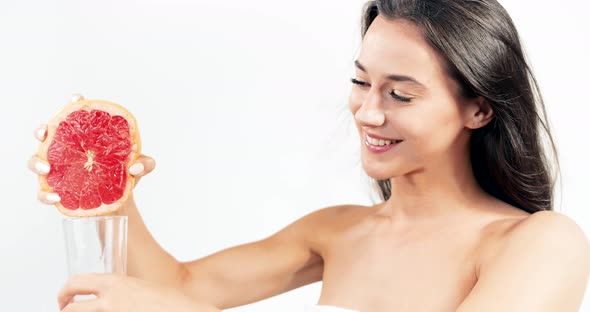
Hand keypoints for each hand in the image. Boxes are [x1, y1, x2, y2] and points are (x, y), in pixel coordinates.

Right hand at [26, 94, 154, 204]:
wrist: (120, 201)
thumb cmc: (125, 176)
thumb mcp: (140, 167)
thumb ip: (145, 164)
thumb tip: (134, 167)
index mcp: (87, 137)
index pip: (78, 115)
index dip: (75, 103)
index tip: (76, 98)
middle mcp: (68, 149)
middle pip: (47, 133)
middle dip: (42, 129)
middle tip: (45, 131)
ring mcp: (59, 169)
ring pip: (36, 160)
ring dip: (36, 162)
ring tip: (46, 169)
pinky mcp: (56, 190)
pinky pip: (42, 191)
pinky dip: (45, 194)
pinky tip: (55, 197)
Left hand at [58, 274, 219, 311]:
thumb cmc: (172, 303)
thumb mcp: (142, 287)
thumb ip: (121, 291)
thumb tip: (108, 299)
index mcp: (114, 283)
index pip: (75, 282)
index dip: (64, 292)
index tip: (65, 299)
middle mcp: (109, 301)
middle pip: (70, 309)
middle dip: (65, 311)